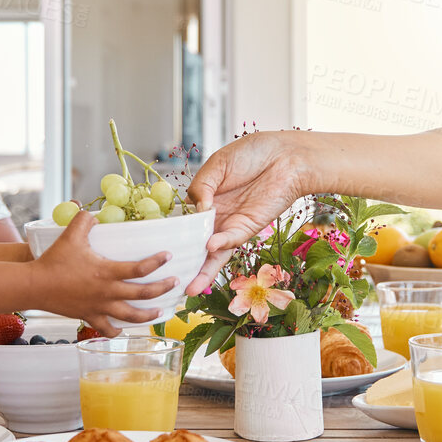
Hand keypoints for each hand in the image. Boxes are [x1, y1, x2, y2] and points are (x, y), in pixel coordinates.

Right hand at [29, 210, 174, 333]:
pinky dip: (117, 330)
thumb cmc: (53, 260)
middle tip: (175, 283)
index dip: (157, 262)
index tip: (169, 256)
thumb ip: (85, 220)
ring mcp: (99, 307)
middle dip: (162, 289)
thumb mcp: (70, 234)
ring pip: (130, 316)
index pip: (140, 268)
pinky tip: (124, 328)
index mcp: (107, 271)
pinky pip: (107, 328)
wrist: (34, 286)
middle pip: (143, 294)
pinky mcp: (88, 316)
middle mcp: (107, 292)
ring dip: (148, 315)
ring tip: (160, 312)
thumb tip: (95, 214)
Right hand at [185, 131, 309, 293]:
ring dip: (203, 270)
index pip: (183, 222)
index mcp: (204, 200)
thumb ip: (201, 186)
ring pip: (214, 253)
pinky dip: (221, 243)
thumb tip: (197, 208)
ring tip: (189, 287)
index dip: (171, 236)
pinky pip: (232, 239)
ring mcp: (231, 224)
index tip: (155, 249)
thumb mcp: (218, 165)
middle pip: (196, 245)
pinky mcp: (249, 228)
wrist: (286, 155)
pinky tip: (209, 246)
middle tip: (169, 281)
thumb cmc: (252, 154)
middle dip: (185, 263)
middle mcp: (216, 217)